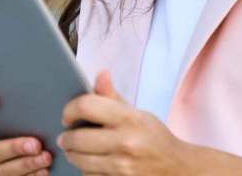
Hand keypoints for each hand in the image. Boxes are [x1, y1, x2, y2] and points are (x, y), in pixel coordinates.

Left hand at [57, 70, 194, 175]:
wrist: (175, 168)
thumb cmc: (154, 137)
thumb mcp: (137, 113)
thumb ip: (113, 97)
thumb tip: (101, 74)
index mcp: (129, 118)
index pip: (86, 106)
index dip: (70, 109)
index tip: (68, 115)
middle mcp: (125, 142)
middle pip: (77, 138)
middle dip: (66, 137)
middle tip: (66, 136)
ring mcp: (121, 166)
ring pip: (79, 160)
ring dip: (73, 154)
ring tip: (76, 149)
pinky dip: (85, 169)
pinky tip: (91, 162)